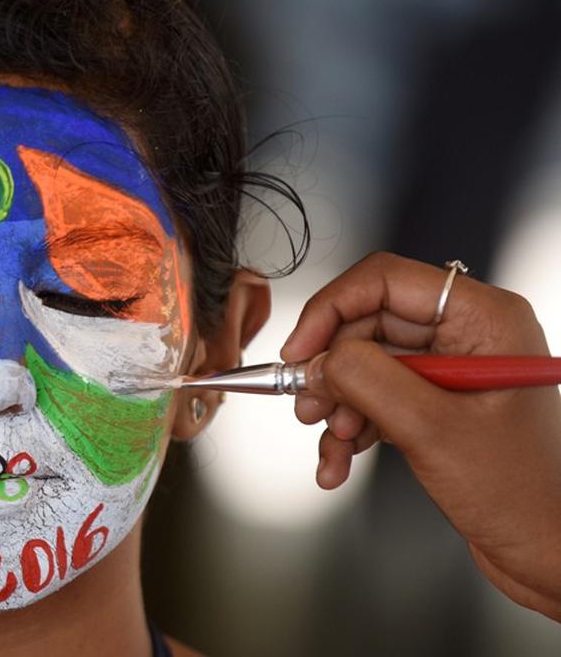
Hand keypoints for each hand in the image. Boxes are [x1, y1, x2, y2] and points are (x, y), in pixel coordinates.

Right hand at [281, 252, 560, 621]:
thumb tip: (320, 358)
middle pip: (368, 324)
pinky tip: (339, 462)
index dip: (331, 310)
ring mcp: (451, 370)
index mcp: (485, 319)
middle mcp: (468, 335)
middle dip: (331, 369)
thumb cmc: (523, 495)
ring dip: (336, 406)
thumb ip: (369, 381)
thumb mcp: (433, 430)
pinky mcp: (436, 404)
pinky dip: (349, 429)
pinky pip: (373, 398)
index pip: (386, 281)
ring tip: (331, 442)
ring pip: (364, 365)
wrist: (548, 553)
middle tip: (307, 404)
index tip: (299, 350)